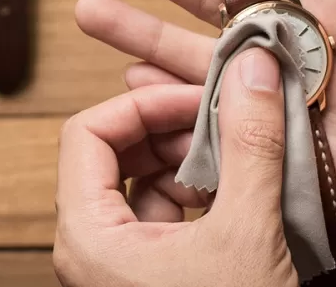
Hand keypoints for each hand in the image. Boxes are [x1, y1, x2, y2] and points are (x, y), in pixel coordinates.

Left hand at [54, 48, 296, 285]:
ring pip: (135, 183)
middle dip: (166, 130)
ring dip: (182, 160)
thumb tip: (248, 70)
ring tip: (231, 158)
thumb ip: (249, 147)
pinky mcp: (144, 275)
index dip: (140, 105)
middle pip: (109, 154)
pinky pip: (155, 214)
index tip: (194, 98)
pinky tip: (228, 193)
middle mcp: (89, 249)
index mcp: (87, 237)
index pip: (85, 134)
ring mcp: (115, 264)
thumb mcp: (248, 235)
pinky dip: (189, 193)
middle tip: (219, 121)